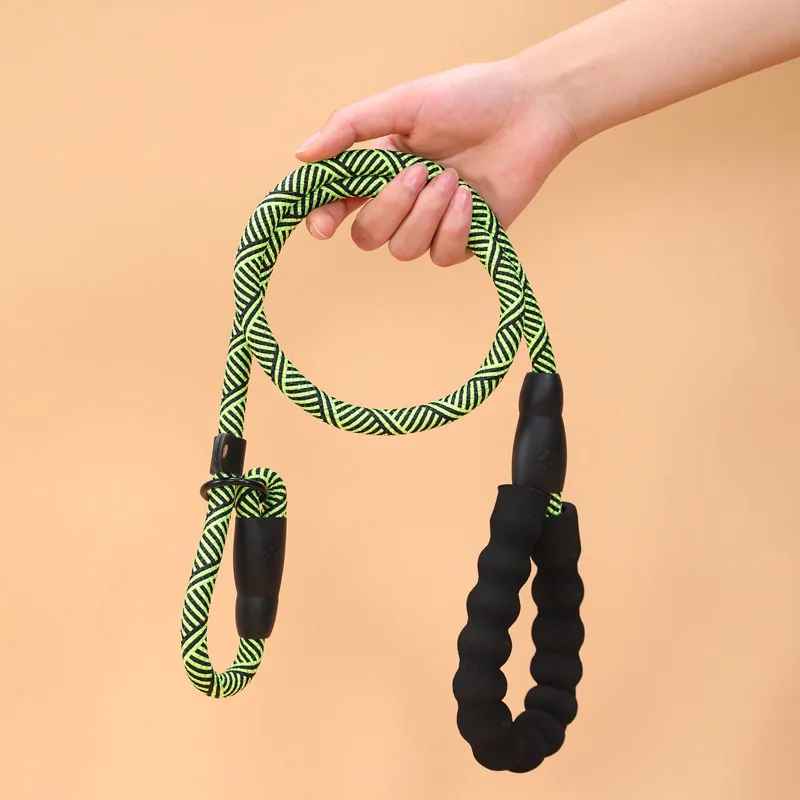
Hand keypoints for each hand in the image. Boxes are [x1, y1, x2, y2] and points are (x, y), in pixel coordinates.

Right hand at [294, 58, 577, 265]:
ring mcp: (432, 225)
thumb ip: (351, 127)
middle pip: (368, 236)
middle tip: (421, 172)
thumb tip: (302, 154)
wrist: (530, 110)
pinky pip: (441, 256)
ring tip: (454, 178)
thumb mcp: (403, 104)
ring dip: (426, 214)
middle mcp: (402, 202)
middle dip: (390, 207)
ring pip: (403, 250)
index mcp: (379, 170)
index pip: (337, 206)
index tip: (323, 225)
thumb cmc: (469, 99)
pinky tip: (471, 198)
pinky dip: (454, 227)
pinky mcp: (465, 241)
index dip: (324, 219)